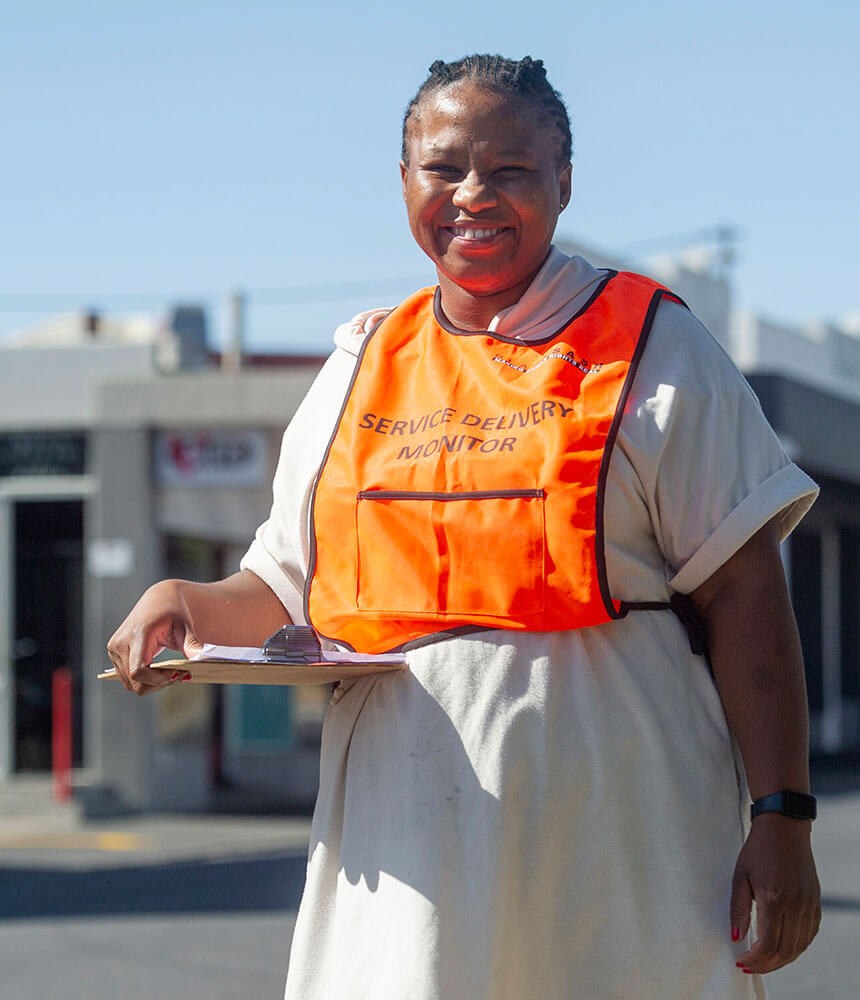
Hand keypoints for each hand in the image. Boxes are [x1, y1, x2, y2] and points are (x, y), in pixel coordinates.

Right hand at [107, 580, 202, 695]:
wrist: (160, 599)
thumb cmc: (173, 611)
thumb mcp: (185, 627)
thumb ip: (192, 643)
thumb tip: (201, 657)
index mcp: (137, 634)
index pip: (138, 671)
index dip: (158, 679)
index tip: (178, 673)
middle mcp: (120, 643)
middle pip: (135, 681)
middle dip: (159, 683)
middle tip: (181, 675)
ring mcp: (114, 650)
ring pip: (130, 684)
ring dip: (153, 684)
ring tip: (172, 672)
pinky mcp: (114, 654)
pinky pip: (128, 679)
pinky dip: (145, 680)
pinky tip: (162, 670)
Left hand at [731, 813, 820, 973]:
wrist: (784, 828)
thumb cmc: (757, 850)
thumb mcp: (740, 876)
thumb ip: (738, 909)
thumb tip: (736, 937)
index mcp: (774, 899)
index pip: (768, 943)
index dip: (755, 959)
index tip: (742, 962)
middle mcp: (796, 905)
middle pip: (785, 950)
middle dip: (767, 964)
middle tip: (750, 966)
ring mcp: (809, 904)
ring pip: (800, 946)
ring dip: (782, 959)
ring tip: (764, 961)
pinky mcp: (815, 901)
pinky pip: (809, 934)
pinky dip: (797, 946)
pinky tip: (783, 947)